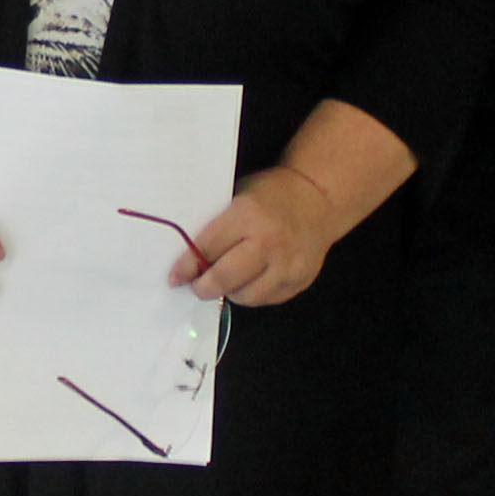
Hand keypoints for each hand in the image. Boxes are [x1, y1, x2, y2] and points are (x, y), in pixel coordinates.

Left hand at [177, 170, 341, 307]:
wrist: (319, 200)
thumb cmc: (271, 195)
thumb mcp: (239, 198)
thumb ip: (218, 226)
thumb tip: (191, 259)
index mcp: (247, 215)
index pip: (208, 248)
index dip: (186, 267)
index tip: (175, 278)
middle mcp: (268, 243)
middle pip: (225, 279)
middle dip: (204, 287)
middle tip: (197, 286)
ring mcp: (288, 265)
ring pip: (246, 296)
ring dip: (230, 292)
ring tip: (227, 281)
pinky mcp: (301, 280)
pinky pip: (267, 300)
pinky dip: (253, 294)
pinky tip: (251, 280)